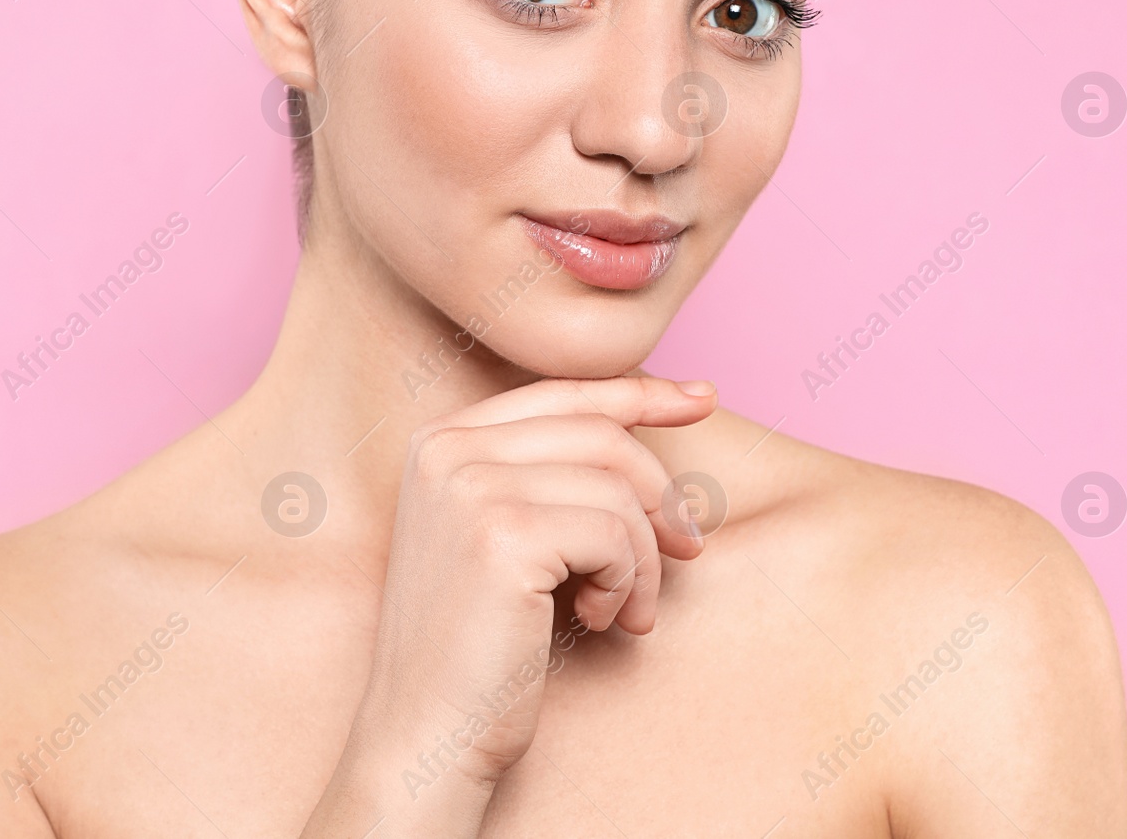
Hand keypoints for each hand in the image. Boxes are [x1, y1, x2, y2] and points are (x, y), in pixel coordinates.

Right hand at [302, 375, 717, 837]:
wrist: (425, 734)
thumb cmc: (475, 647)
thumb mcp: (504, 537)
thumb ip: (551, 476)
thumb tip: (657, 415)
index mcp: (439, 441)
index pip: (561, 393)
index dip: (639, 393)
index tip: (702, 399)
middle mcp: (446, 450)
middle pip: (600, 435)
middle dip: (660, 494)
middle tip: (687, 551)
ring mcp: (470, 488)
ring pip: (616, 489)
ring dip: (644, 558)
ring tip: (626, 610)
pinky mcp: (503, 536)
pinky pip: (615, 535)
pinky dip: (629, 583)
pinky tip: (600, 621)